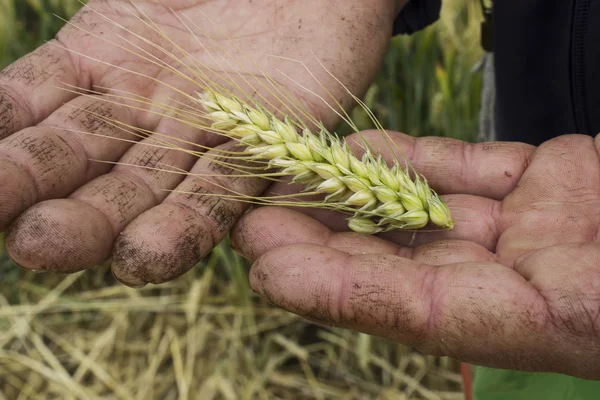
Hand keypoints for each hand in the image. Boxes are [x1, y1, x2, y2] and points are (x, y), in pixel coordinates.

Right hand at [0, 0, 397, 285]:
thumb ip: (92, 34)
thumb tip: (11, 102)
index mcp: (95, 62)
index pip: (30, 109)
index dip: (2, 146)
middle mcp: (137, 110)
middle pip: (82, 161)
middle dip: (46, 194)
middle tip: (23, 232)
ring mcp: (194, 136)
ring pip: (144, 188)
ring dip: (104, 221)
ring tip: (60, 246)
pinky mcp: (258, 155)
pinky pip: (219, 195)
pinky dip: (184, 225)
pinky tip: (146, 256)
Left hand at [231, 131, 599, 378]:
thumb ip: (533, 303)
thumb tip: (358, 286)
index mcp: (547, 324)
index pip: (417, 312)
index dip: (338, 291)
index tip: (264, 266)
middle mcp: (526, 280)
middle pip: (403, 262)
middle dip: (324, 242)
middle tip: (248, 217)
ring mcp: (536, 229)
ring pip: (426, 211)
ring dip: (356, 194)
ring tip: (288, 178)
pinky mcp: (552, 182)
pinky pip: (469, 169)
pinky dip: (416, 159)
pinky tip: (360, 148)